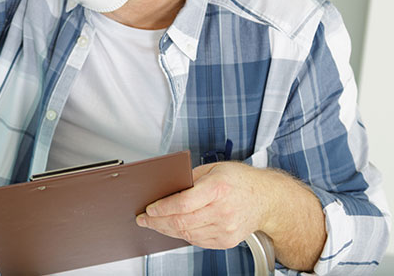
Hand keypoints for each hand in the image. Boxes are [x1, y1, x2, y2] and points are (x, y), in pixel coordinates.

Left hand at [135, 161, 269, 249]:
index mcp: (218, 188)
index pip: (183, 202)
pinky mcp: (226, 240)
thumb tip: (166, 189)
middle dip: (157, 221)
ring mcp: (225, 228)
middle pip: (182, 221)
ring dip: (166, 230)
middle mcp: (223, 211)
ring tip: (153, 224)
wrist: (267, 199)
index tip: (149, 208)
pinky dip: (181, 235)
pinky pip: (197, 241)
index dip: (162, 207)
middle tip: (143, 219)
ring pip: (187, 234)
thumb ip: (190, 178)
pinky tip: (172, 229)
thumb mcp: (214, 169)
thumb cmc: (240, 181)